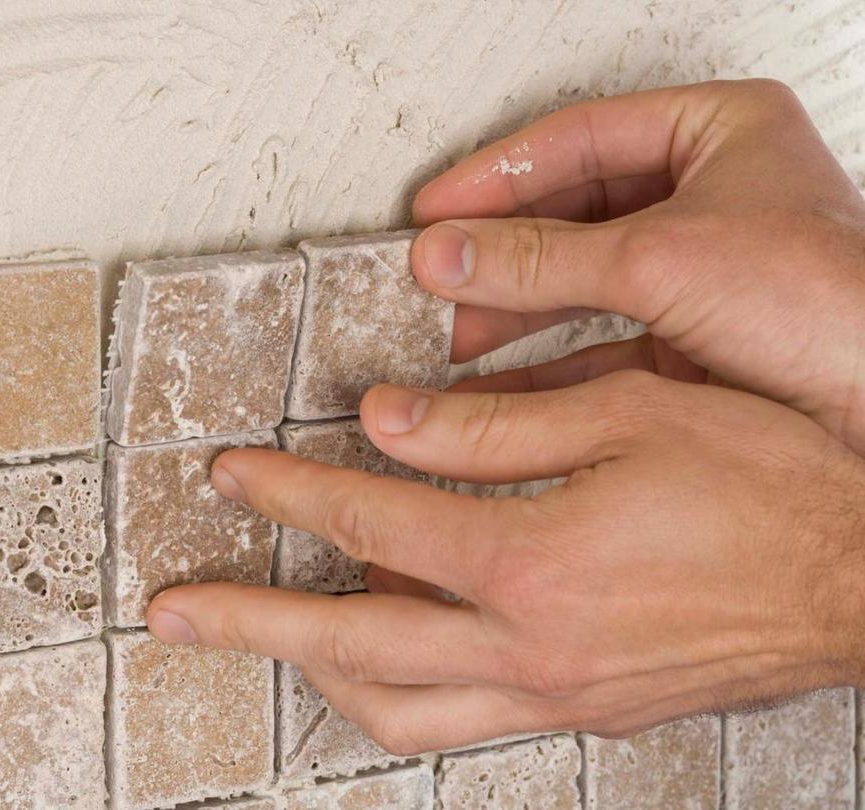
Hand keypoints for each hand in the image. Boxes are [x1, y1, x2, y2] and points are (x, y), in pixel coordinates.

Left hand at [147, 374, 864, 753]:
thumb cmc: (765, 483)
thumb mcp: (629, 417)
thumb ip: (492, 424)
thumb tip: (385, 421)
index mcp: (533, 564)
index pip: (369, 528)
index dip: (287, 495)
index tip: (232, 474)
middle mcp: (530, 648)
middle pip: (349, 644)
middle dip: (249, 622)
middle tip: (176, 613)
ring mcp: (555, 692)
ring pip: (398, 709)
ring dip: (315, 674)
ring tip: (262, 640)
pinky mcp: (586, 708)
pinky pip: (463, 719)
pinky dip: (402, 692)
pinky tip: (383, 660)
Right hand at [411, 79, 864, 453]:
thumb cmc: (835, 311)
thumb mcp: (664, 259)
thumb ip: (545, 255)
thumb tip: (450, 249)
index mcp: (721, 135)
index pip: (580, 138)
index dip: (498, 173)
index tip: (435, 207)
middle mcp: (710, 200)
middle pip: (572, 212)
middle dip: (499, 250)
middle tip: (435, 271)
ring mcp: (700, 274)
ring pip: (580, 280)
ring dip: (511, 308)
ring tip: (449, 330)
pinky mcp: (691, 342)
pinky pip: (595, 343)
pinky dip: (543, 365)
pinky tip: (495, 381)